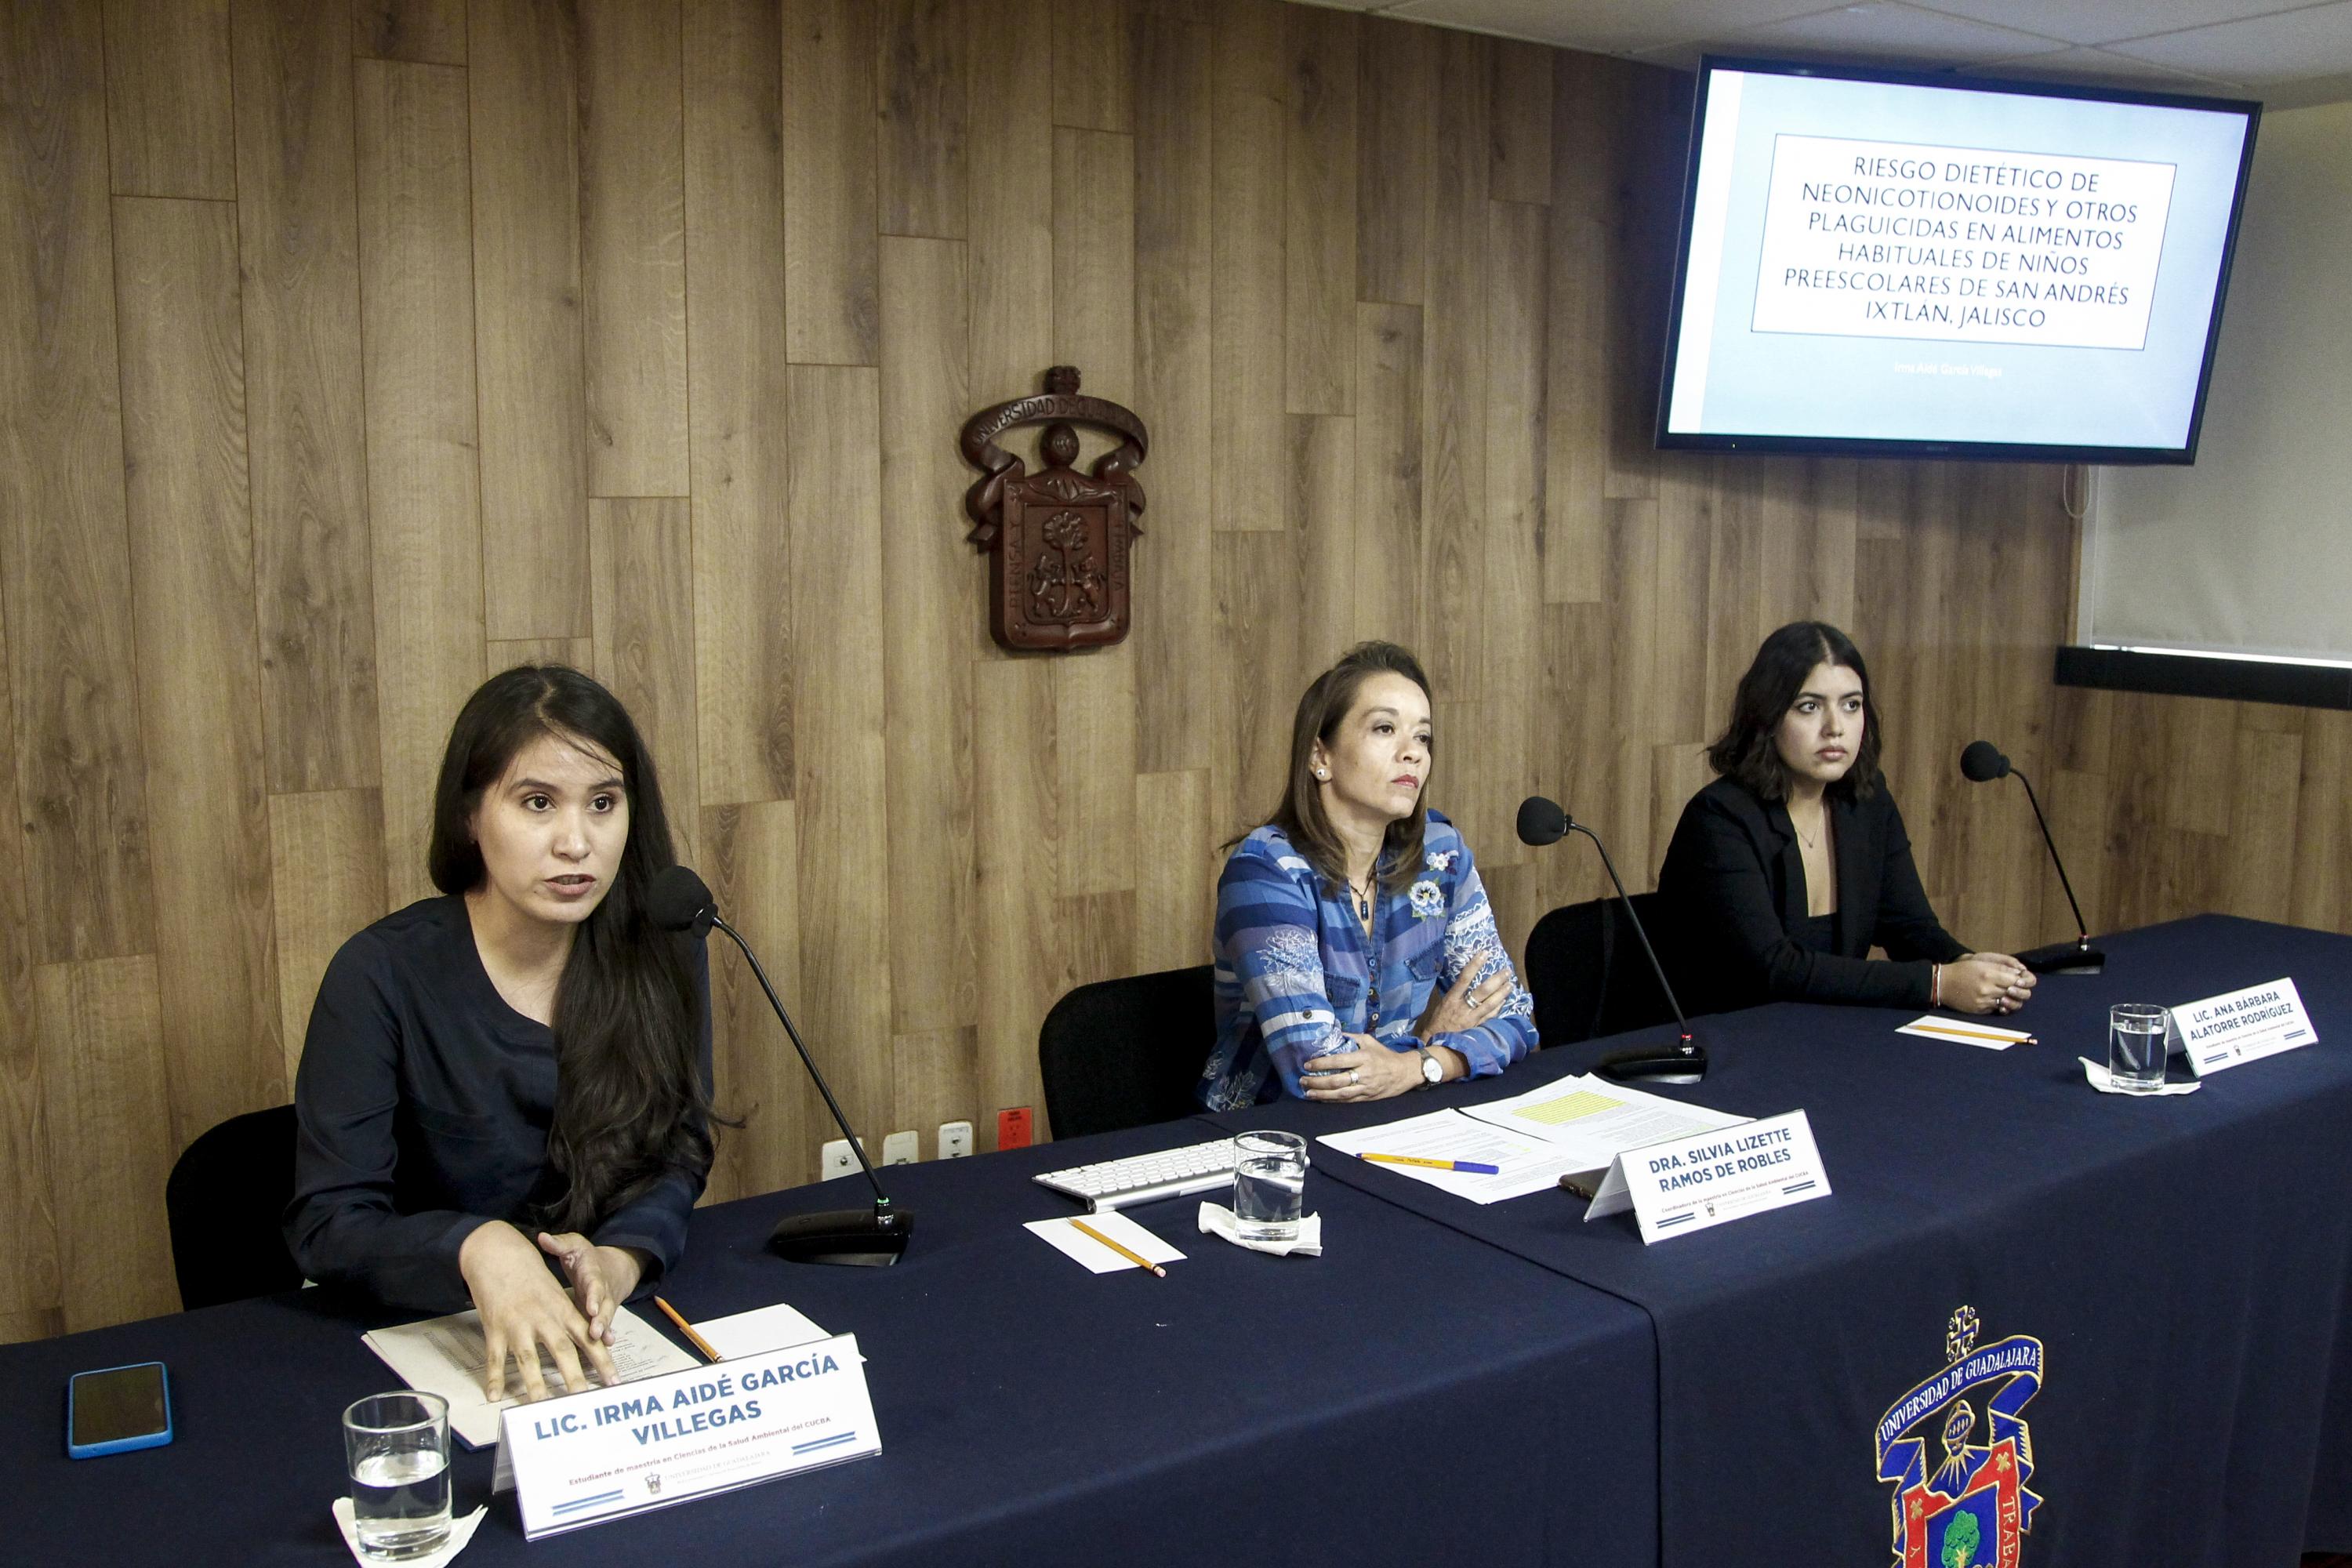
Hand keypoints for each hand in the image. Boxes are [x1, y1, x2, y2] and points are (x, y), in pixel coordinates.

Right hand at [458, 1221, 618, 1401]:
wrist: (499, 1254)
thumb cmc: (530, 1276)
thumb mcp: (556, 1292)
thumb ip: (571, 1319)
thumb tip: (592, 1338)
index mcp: (563, 1310)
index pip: (588, 1338)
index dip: (603, 1360)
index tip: (615, 1381)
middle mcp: (544, 1318)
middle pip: (563, 1351)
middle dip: (574, 1377)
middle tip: (585, 1400)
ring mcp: (518, 1324)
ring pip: (529, 1359)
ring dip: (535, 1383)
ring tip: (542, 1406)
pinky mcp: (495, 1328)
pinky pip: (495, 1357)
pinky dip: (493, 1378)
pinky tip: (494, 1396)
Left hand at [535, 1233, 644, 1346]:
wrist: (611, 1267)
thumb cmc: (585, 1258)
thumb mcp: (574, 1245)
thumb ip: (559, 1244)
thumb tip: (541, 1237)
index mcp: (593, 1273)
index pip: (594, 1284)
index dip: (594, 1296)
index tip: (591, 1307)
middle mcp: (601, 1291)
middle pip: (604, 1305)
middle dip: (601, 1319)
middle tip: (595, 1332)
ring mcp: (603, 1305)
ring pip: (606, 1318)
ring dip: (605, 1330)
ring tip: (603, 1341)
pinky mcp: (600, 1316)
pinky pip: (604, 1327)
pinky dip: (606, 1336)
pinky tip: (606, 1346)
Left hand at [1300, 1035, 1455, 1101]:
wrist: (1404, 1072)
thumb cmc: (1384, 1055)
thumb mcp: (1369, 1040)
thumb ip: (1351, 1037)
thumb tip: (1333, 1033)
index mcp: (1363, 1057)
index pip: (1338, 1061)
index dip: (1321, 1063)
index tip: (1307, 1064)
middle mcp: (1363, 1074)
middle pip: (1336, 1080)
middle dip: (1316, 1081)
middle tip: (1303, 1080)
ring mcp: (1365, 1088)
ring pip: (1339, 1094)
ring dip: (1321, 1094)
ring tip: (1308, 1092)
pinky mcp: (1366, 1098)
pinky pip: (1347, 1101)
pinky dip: (1332, 1101)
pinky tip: (1321, 1099)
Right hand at [1414, 957, 1510, 1041]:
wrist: (1436, 1043)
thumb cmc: (1439, 1020)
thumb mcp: (1443, 1004)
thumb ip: (1456, 994)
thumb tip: (1467, 979)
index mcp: (1451, 999)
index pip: (1464, 978)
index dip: (1474, 965)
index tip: (1484, 953)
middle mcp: (1462, 1007)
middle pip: (1482, 991)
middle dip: (1496, 980)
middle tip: (1507, 971)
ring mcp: (1471, 1018)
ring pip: (1490, 1004)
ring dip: (1502, 993)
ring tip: (1510, 984)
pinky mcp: (1477, 1028)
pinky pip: (1490, 1016)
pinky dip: (1498, 1007)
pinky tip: (1504, 1000)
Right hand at [1941, 954, 2036, 1016]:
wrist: (1942, 984)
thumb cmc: (1961, 970)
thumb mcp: (1980, 963)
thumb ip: (2000, 968)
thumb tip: (2018, 973)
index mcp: (1988, 974)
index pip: (2015, 980)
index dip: (2021, 981)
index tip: (2021, 980)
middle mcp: (1987, 989)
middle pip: (2013, 992)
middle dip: (2018, 991)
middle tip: (2016, 988)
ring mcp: (1984, 1001)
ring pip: (2007, 1003)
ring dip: (2011, 1000)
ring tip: (2008, 995)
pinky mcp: (1980, 1010)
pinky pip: (1996, 1009)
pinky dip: (1999, 1005)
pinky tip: (1997, 1000)